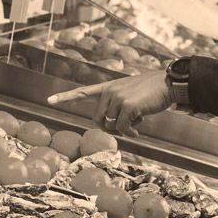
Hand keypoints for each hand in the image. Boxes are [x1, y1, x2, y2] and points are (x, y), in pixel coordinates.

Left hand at [46, 72, 168, 136]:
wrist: (167, 84)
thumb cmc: (151, 91)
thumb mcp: (130, 94)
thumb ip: (117, 105)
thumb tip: (112, 126)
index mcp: (108, 87)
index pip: (83, 92)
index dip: (66, 97)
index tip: (49, 100)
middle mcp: (109, 91)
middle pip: (98, 120)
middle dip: (110, 127)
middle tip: (126, 126)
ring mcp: (117, 98)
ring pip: (111, 126)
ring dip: (124, 129)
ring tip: (137, 121)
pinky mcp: (127, 106)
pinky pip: (122, 128)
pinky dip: (130, 133)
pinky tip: (139, 128)